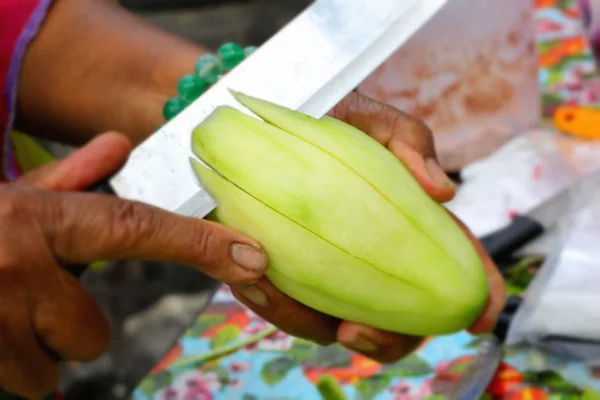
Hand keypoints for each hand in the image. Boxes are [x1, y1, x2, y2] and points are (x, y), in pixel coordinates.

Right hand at [0, 133, 267, 398]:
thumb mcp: (7, 197)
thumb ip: (65, 179)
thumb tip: (117, 142)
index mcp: (38, 217)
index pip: (135, 228)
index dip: (199, 244)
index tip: (253, 260)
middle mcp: (16, 264)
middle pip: (91, 334)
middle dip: (65, 326)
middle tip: (22, 299)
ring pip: (51, 369)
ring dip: (30, 353)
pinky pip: (24, 389)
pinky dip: (8, 371)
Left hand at [231, 92, 505, 362]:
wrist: (267, 121)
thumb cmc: (328, 114)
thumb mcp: (368, 119)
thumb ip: (408, 140)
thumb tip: (442, 191)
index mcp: (404, 223)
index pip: (450, 261)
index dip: (475, 293)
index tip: (479, 318)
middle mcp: (372, 256)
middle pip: (400, 319)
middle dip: (385, 340)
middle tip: (355, 331)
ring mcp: (330, 270)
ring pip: (333, 325)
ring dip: (305, 321)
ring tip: (272, 289)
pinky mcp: (290, 273)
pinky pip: (287, 307)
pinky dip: (271, 301)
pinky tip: (252, 278)